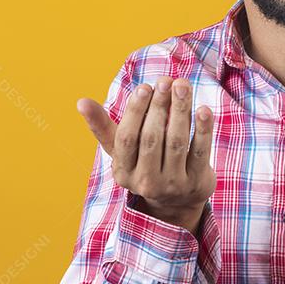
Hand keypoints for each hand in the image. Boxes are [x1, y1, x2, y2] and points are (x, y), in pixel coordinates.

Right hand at [77, 76, 215, 231]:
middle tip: (166, 81)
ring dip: (181, 111)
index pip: (127, 139)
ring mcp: (173, 185)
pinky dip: (203, 130)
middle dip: (160, 106)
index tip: (144, 87)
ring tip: (183, 85)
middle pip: (152, 139)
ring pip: (176, 143)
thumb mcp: (121, 150)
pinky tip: (203, 109)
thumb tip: (80, 101)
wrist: (176, 202)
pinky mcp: (196, 183)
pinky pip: (200, 152)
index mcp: (123, 171)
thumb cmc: (144, 163)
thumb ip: (102, 126)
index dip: (135, 112)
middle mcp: (146, 182)